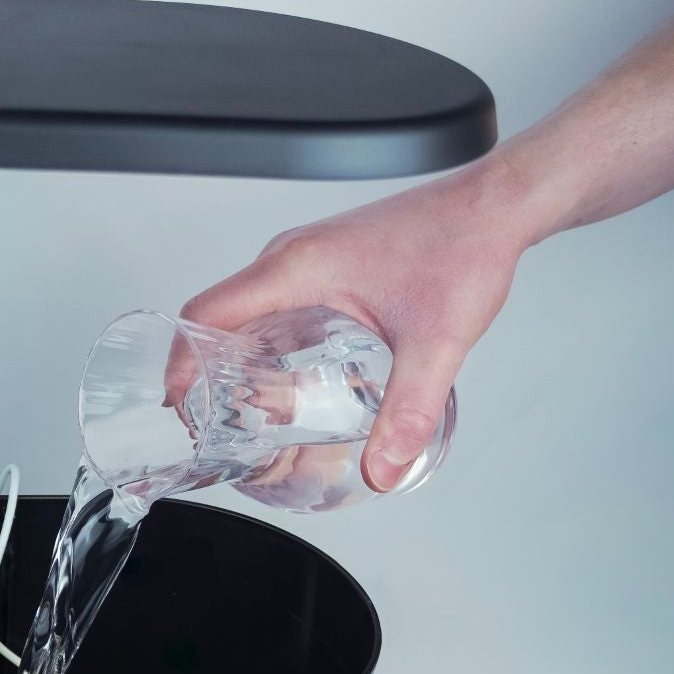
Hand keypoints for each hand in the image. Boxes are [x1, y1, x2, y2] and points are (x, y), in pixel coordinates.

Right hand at [180, 163, 537, 491]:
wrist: (496, 207)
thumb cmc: (464, 247)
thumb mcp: (435, 344)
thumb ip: (408, 412)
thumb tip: (384, 466)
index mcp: (296, 268)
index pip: (205, 313)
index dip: (179, 362)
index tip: (176, 403)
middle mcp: (291, 256)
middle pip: (217, 316)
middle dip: (206, 371)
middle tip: (212, 419)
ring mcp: (308, 256)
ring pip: (246, 309)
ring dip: (237, 356)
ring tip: (247, 405)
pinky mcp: (327, 260)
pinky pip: (274, 300)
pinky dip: (266, 339)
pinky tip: (292, 372)